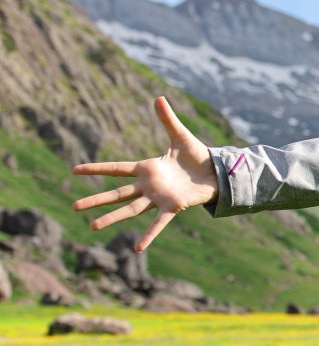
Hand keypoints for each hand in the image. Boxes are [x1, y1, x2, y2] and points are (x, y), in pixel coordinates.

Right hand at [71, 96, 220, 251]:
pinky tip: (137, 248)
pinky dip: (149, 235)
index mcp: (147, 168)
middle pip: (117, 193)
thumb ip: (168, 119)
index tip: (74, 170)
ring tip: (92, 226)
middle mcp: (149, 185)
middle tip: (73, 207)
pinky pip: (158, 223)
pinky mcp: (173, 206)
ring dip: (112, 217)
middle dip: (96, 200)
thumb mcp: (181, 136)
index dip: (96, 169)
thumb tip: (158, 97)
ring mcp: (159, 197)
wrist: (217, 172)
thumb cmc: (198, 156)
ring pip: (130, 209)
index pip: (116, 169)